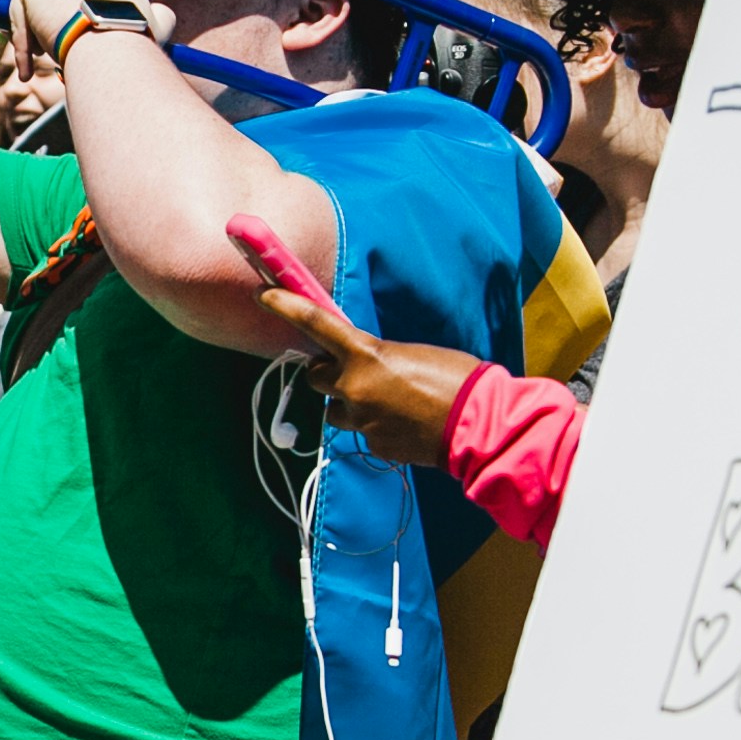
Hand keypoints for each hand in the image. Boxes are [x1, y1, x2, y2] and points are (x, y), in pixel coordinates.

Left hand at [3, 0, 161, 75]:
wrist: (112, 45)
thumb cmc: (135, 42)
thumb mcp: (157, 25)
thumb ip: (159, 17)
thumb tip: (164, 17)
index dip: (71, 14)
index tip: (71, 38)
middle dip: (47, 21)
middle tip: (50, 51)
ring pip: (32, 3)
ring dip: (31, 35)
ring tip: (39, 62)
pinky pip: (16, 13)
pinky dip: (20, 43)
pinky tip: (28, 69)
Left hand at [257, 288, 477, 465]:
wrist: (477, 426)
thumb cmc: (456, 380)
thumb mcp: (411, 354)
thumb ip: (377, 358)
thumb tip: (364, 368)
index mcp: (366, 354)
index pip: (316, 324)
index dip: (286, 306)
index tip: (263, 295)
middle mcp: (354, 387)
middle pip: (316, 376)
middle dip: (329, 372)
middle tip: (353, 370)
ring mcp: (361, 420)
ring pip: (334, 409)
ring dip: (349, 402)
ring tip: (384, 400)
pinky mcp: (373, 445)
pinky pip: (361, 432)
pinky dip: (374, 424)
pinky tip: (403, 422)